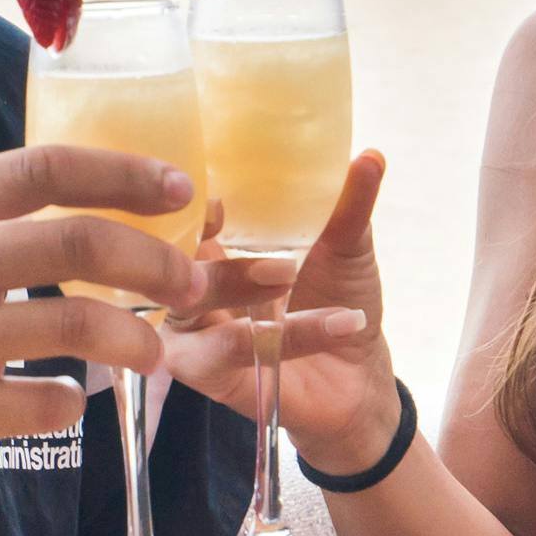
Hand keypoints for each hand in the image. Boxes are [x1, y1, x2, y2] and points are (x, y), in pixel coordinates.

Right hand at [0, 144, 207, 516]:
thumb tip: (92, 207)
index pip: (41, 169)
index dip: (122, 174)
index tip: (179, 188)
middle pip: (76, 243)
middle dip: (155, 263)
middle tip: (192, 284)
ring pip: (76, 326)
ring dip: (135, 340)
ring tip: (152, 352)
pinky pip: (48, 402)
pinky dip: (74, 402)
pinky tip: (67, 400)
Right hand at [158, 151, 398, 468]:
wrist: (360, 380)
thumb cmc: (339, 304)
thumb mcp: (347, 249)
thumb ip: (348, 206)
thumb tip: (370, 155)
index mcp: (213, 246)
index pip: (175, 214)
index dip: (181, 198)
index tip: (215, 188)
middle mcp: (191, 286)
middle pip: (165, 254)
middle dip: (199, 239)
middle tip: (240, 224)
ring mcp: (194, 333)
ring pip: (186, 303)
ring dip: (233, 283)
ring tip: (288, 274)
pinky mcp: (210, 376)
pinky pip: (227, 352)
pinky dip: (286, 335)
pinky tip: (340, 321)